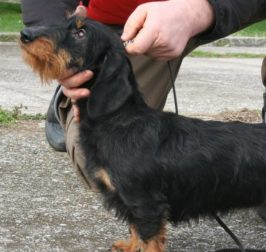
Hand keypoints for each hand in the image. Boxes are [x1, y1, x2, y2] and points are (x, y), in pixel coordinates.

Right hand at [58, 4, 89, 121]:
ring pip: (70, 93)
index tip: (88, 71)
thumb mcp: (84, 38)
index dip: (74, 73)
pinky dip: (78, 112)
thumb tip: (81, 8)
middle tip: (91, 74)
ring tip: (89, 91)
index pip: (64, 72)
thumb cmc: (85, 49)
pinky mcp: (81, 95)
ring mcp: (74, 87)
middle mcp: (68, 77)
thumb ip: (79, 25)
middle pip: (67, 83)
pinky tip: (81, 118)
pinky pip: (77, 106)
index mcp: (67, 65)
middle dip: (77, 80)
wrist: (92, 62)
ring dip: (78, 94)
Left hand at [121, 0, 213, 59]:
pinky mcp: (173, 55)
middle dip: (140, 43)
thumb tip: (124, 39)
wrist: (186, 17)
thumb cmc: (164, 12)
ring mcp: (169, 50)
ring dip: (148, 47)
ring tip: (156, 34)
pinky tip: (161, 40)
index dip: (129, 47)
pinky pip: (157, 56)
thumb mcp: (144, 10)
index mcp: (154, 30)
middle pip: (142, 51)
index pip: (136, 48)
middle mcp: (163, 42)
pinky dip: (156, 50)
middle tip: (147, 32)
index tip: (129, 41)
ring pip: (149, 54)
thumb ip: (131, 24)